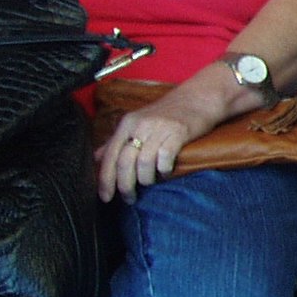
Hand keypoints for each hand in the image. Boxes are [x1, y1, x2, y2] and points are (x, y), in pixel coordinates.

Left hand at [98, 78, 229, 201]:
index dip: (105, 179)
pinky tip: (165, 171)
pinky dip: (163, 169)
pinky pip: (165, 157)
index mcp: (127, 124)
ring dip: (145, 178)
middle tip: (129, 198)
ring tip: (149, 182)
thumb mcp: (137, 123)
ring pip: (144, 162)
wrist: (198, 98)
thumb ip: (117, 140)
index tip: (105, 197)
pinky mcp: (178, 132)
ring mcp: (159, 128)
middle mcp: (140, 125)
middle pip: (125, 162)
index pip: (110, 155)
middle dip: (125, 185)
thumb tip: (97, 157)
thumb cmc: (167, 113)